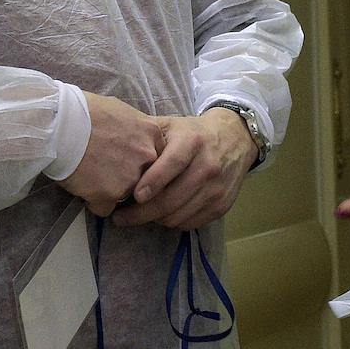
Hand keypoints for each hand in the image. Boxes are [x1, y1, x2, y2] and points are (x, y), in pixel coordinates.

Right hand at [59, 92, 165, 216]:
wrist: (61, 124)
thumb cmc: (87, 112)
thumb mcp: (123, 112)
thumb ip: (136, 129)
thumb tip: (135, 137)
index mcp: (152, 135)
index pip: (158, 159)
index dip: (140, 162)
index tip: (124, 160)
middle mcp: (147, 157)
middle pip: (146, 178)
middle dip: (129, 178)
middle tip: (107, 169)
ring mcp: (131, 178)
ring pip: (126, 195)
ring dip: (112, 191)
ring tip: (92, 176)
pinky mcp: (109, 195)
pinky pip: (105, 208)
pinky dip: (94, 201)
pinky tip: (83, 186)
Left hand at [113, 108, 255, 230]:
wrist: (235, 138)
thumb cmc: (194, 133)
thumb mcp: (171, 126)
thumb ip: (146, 137)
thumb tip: (114, 154)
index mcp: (193, 141)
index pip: (173, 164)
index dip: (153, 181)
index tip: (134, 196)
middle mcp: (209, 165)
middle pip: (172, 199)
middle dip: (142, 213)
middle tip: (120, 218)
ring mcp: (217, 188)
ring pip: (178, 216)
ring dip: (155, 219)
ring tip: (140, 215)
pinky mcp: (223, 205)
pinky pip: (191, 223)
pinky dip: (173, 222)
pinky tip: (163, 214)